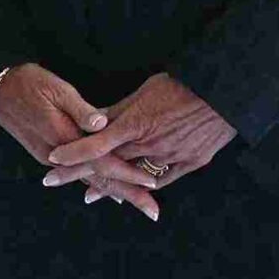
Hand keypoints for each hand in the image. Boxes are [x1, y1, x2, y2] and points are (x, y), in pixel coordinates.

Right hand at [0, 61, 158, 220]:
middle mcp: (57, 155)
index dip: (128, 174)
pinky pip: (78, 174)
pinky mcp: (48, 155)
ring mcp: (51, 158)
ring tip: (138, 203)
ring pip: (88, 180)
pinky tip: (109, 191)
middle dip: (128, 195)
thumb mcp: (57, 90)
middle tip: (153, 211)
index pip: (102, 162)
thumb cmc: (29, 84)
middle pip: (98, 180)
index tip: (152, 184)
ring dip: (114, 193)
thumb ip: (81, 110)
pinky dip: (96, 184)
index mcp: (63, 137)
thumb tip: (103, 124)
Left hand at [43, 74, 235, 218]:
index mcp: (135, 124)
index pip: (95, 144)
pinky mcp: (192, 162)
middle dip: (82, 174)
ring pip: (133, 176)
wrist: (227, 91)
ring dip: (111, 186)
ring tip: (90, 193)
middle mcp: (150, 144)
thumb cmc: (183, 85)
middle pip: (109, 165)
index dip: (72, 154)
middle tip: (55, 181)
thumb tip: (93, 120)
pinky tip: (131, 192)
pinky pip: (163, 178)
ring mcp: (172, 156)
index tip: (52, 161)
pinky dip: (145, 186)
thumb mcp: (144, 92)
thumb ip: (117, 110)